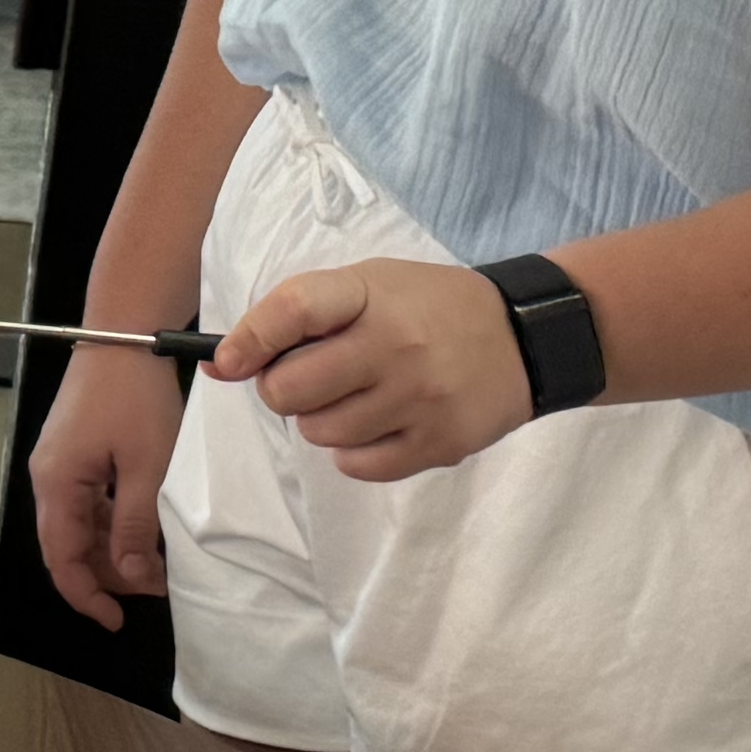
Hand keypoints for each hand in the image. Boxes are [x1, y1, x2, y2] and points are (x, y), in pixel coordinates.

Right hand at [26, 343, 187, 622]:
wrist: (124, 334)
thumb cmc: (134, 394)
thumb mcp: (147, 466)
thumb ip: (135, 525)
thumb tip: (132, 574)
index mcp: (56, 484)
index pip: (62, 559)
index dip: (87, 596)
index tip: (115, 620)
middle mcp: (48, 477)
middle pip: (68, 546)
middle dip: (108, 574)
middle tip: (154, 586)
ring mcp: (59, 463)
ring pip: (79, 525)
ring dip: (112, 548)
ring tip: (155, 559)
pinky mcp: (74, 451)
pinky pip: (86, 501)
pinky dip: (111, 522)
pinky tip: (141, 524)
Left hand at [217, 260, 537, 481]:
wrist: (525, 338)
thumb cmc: (429, 309)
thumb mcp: (369, 286)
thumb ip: (298, 316)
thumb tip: (224, 364)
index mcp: (371, 295)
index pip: (293, 311)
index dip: (249, 340)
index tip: (229, 361)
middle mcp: (396, 345)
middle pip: (289, 390)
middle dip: (283, 390)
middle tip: (311, 380)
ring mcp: (420, 398)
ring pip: (319, 433)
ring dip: (322, 421)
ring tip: (357, 396)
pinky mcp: (439, 443)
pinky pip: (358, 465)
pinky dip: (354, 452)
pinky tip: (380, 422)